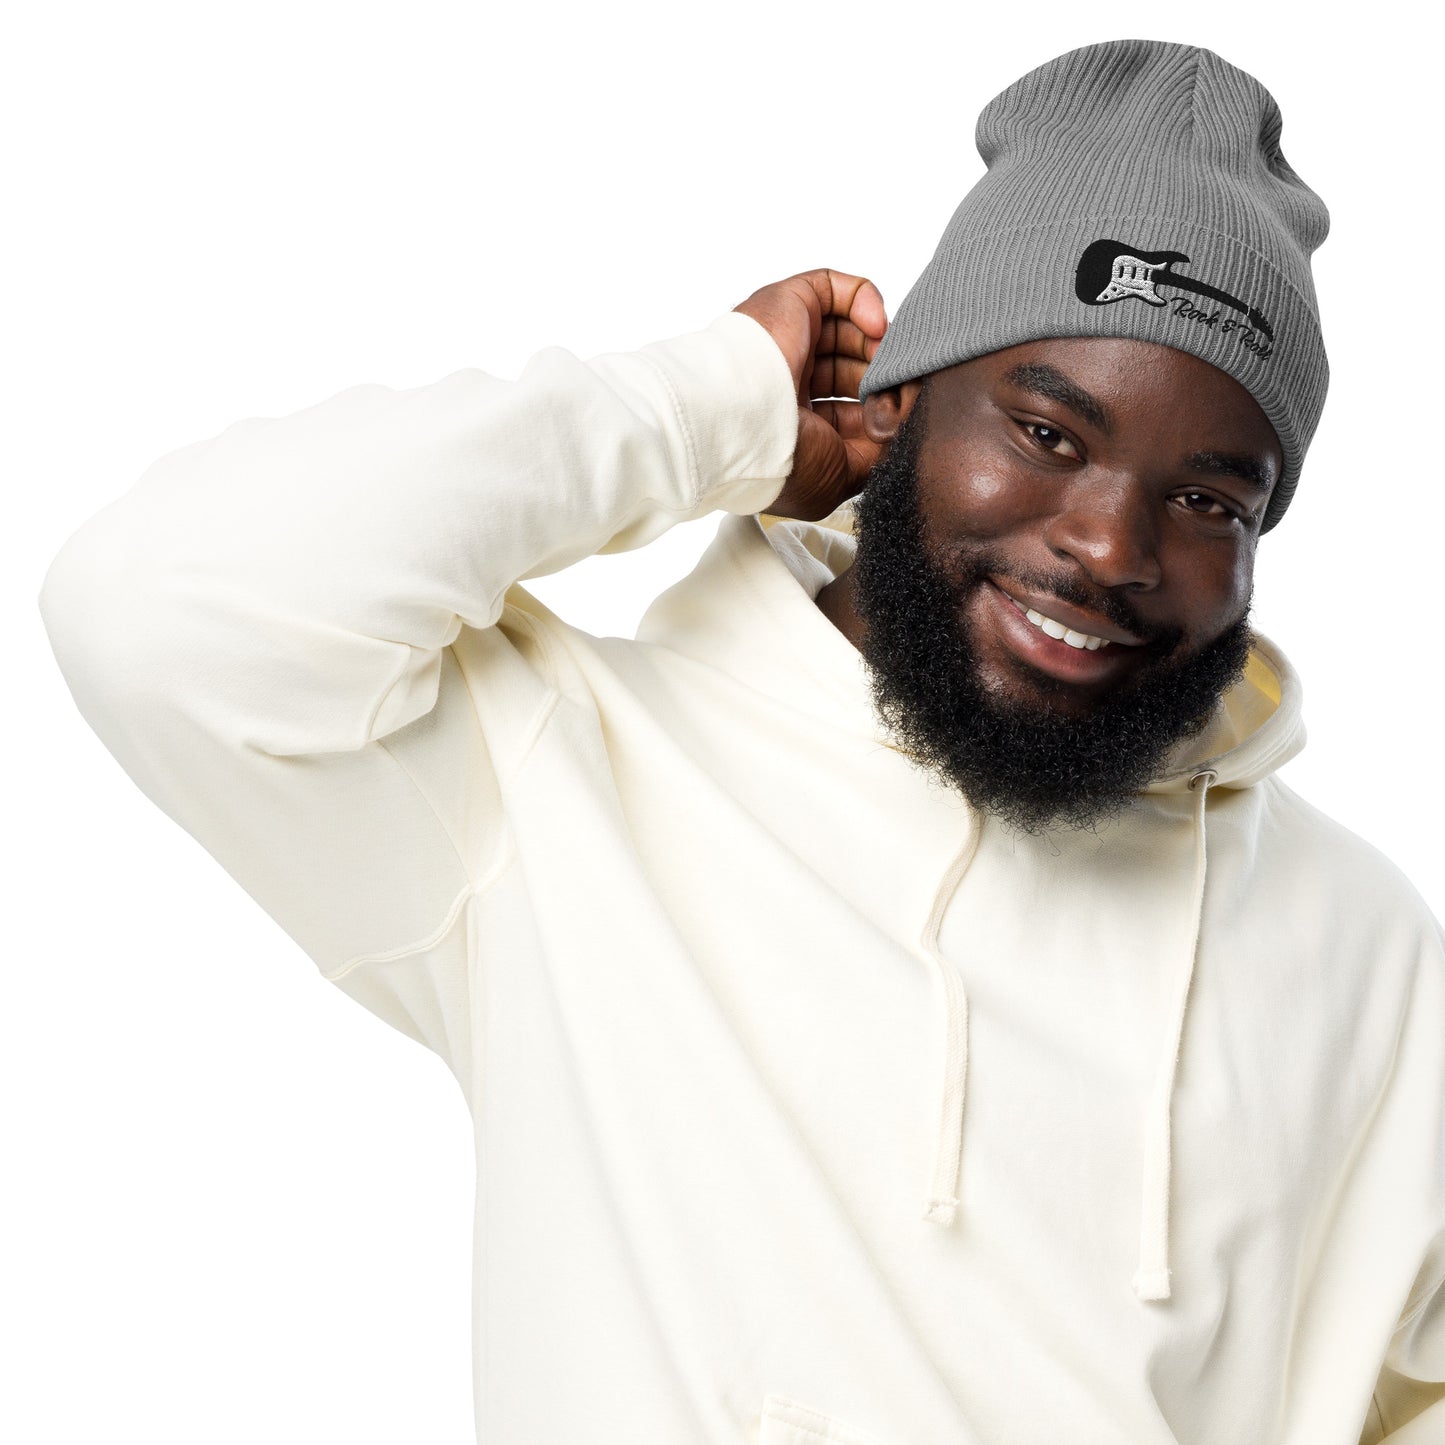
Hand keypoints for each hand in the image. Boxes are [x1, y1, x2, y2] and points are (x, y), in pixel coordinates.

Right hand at [734, 269, 887, 520]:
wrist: (747, 423)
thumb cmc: (781, 459)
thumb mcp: (841, 477)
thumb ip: (876, 455)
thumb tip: (903, 429)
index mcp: (793, 425)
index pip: (846, 411)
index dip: (876, 413)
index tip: (898, 419)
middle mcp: (788, 382)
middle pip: (851, 369)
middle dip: (880, 380)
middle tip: (899, 390)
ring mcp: (787, 341)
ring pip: (846, 329)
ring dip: (877, 345)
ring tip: (890, 363)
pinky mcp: (790, 303)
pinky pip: (835, 288)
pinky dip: (865, 301)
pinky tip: (876, 328)